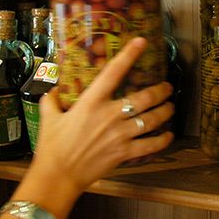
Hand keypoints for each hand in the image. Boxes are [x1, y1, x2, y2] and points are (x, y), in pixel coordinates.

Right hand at [32, 38, 173, 194]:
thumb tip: (54, 89)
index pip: (113, 72)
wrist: (58, 176)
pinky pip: (150, 146)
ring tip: (170, 106)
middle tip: (166, 87)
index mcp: (91, 102)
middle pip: (143, 98)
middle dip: (160, 90)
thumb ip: (51, 99)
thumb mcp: (48, 116)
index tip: (141, 42)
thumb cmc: (52, 146)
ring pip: (151, 119)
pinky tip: (168, 135)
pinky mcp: (124, 154)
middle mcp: (109, 116)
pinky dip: (162, 140)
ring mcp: (120, 135)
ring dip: (165, 111)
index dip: (129, 55)